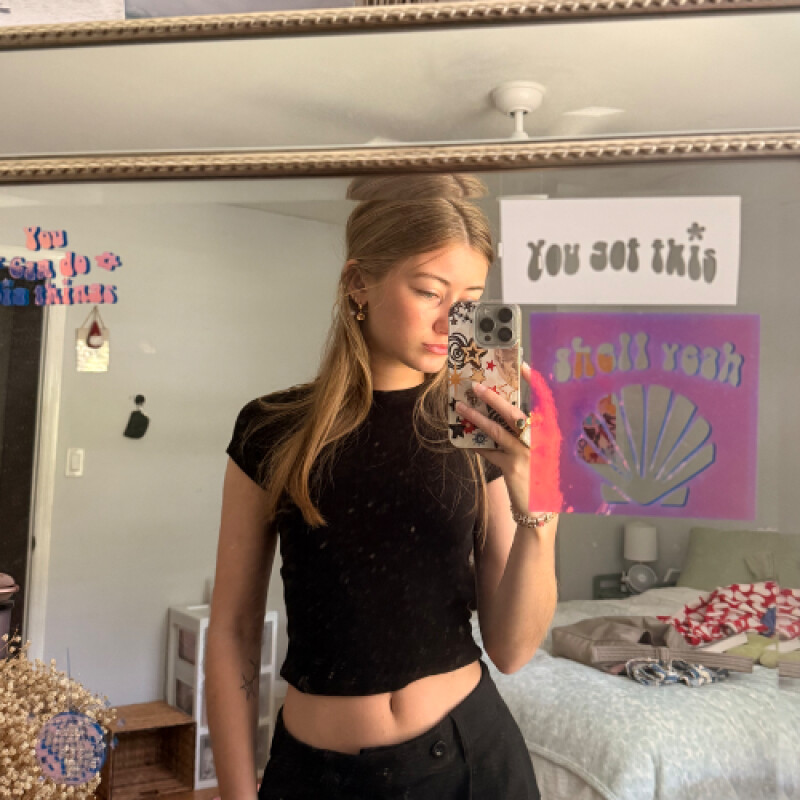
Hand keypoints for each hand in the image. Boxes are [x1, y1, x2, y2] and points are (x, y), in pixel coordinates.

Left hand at [455, 362, 562, 513]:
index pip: (544, 402)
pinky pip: (489, 452)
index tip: (523, 366)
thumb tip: (504, 414)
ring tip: (461, 409)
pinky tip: (465, 440)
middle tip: (476, 386)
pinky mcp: (512, 467)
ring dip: (476, 418)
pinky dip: (477, 445)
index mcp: (550, 433)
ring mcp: (526, 454)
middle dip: (493, 398)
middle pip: (514, 413)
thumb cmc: (542, 477)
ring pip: (497, 430)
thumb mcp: (541, 452)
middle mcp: (540, 441)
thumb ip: (528, 435)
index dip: (535, 383)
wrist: (542, 510)